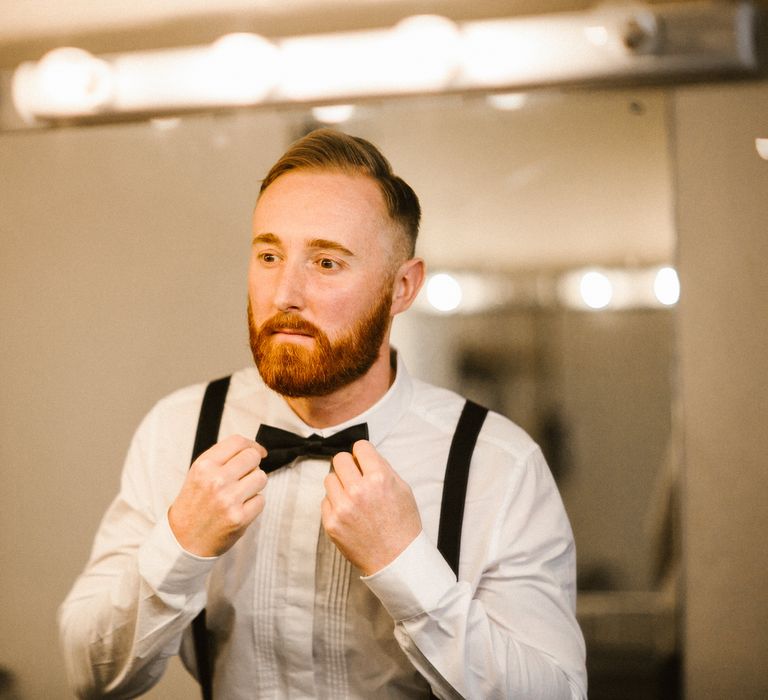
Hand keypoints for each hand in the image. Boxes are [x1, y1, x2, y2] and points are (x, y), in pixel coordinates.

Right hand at [168, 435, 267, 556]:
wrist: (183, 541)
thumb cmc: (193, 506)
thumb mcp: (198, 474)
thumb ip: (222, 459)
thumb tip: (253, 449)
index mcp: (204, 466)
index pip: (237, 442)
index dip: (252, 445)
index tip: (258, 451)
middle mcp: (216, 480)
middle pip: (252, 457)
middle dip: (254, 465)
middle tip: (246, 475)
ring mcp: (229, 499)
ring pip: (261, 477)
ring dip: (255, 484)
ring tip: (241, 493)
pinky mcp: (240, 517)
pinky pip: (261, 500)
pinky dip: (254, 504)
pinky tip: (240, 508)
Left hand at [321, 440, 421, 575]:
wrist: (397, 560)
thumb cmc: (402, 525)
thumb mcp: (403, 489)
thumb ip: (382, 468)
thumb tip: (363, 455)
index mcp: (379, 478)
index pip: (359, 447)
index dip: (362, 454)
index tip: (363, 461)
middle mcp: (358, 490)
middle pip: (339, 459)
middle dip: (348, 466)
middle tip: (355, 477)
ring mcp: (342, 508)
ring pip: (329, 478)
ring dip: (340, 484)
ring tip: (352, 497)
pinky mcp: (331, 523)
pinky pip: (325, 501)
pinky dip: (335, 504)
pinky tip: (349, 513)